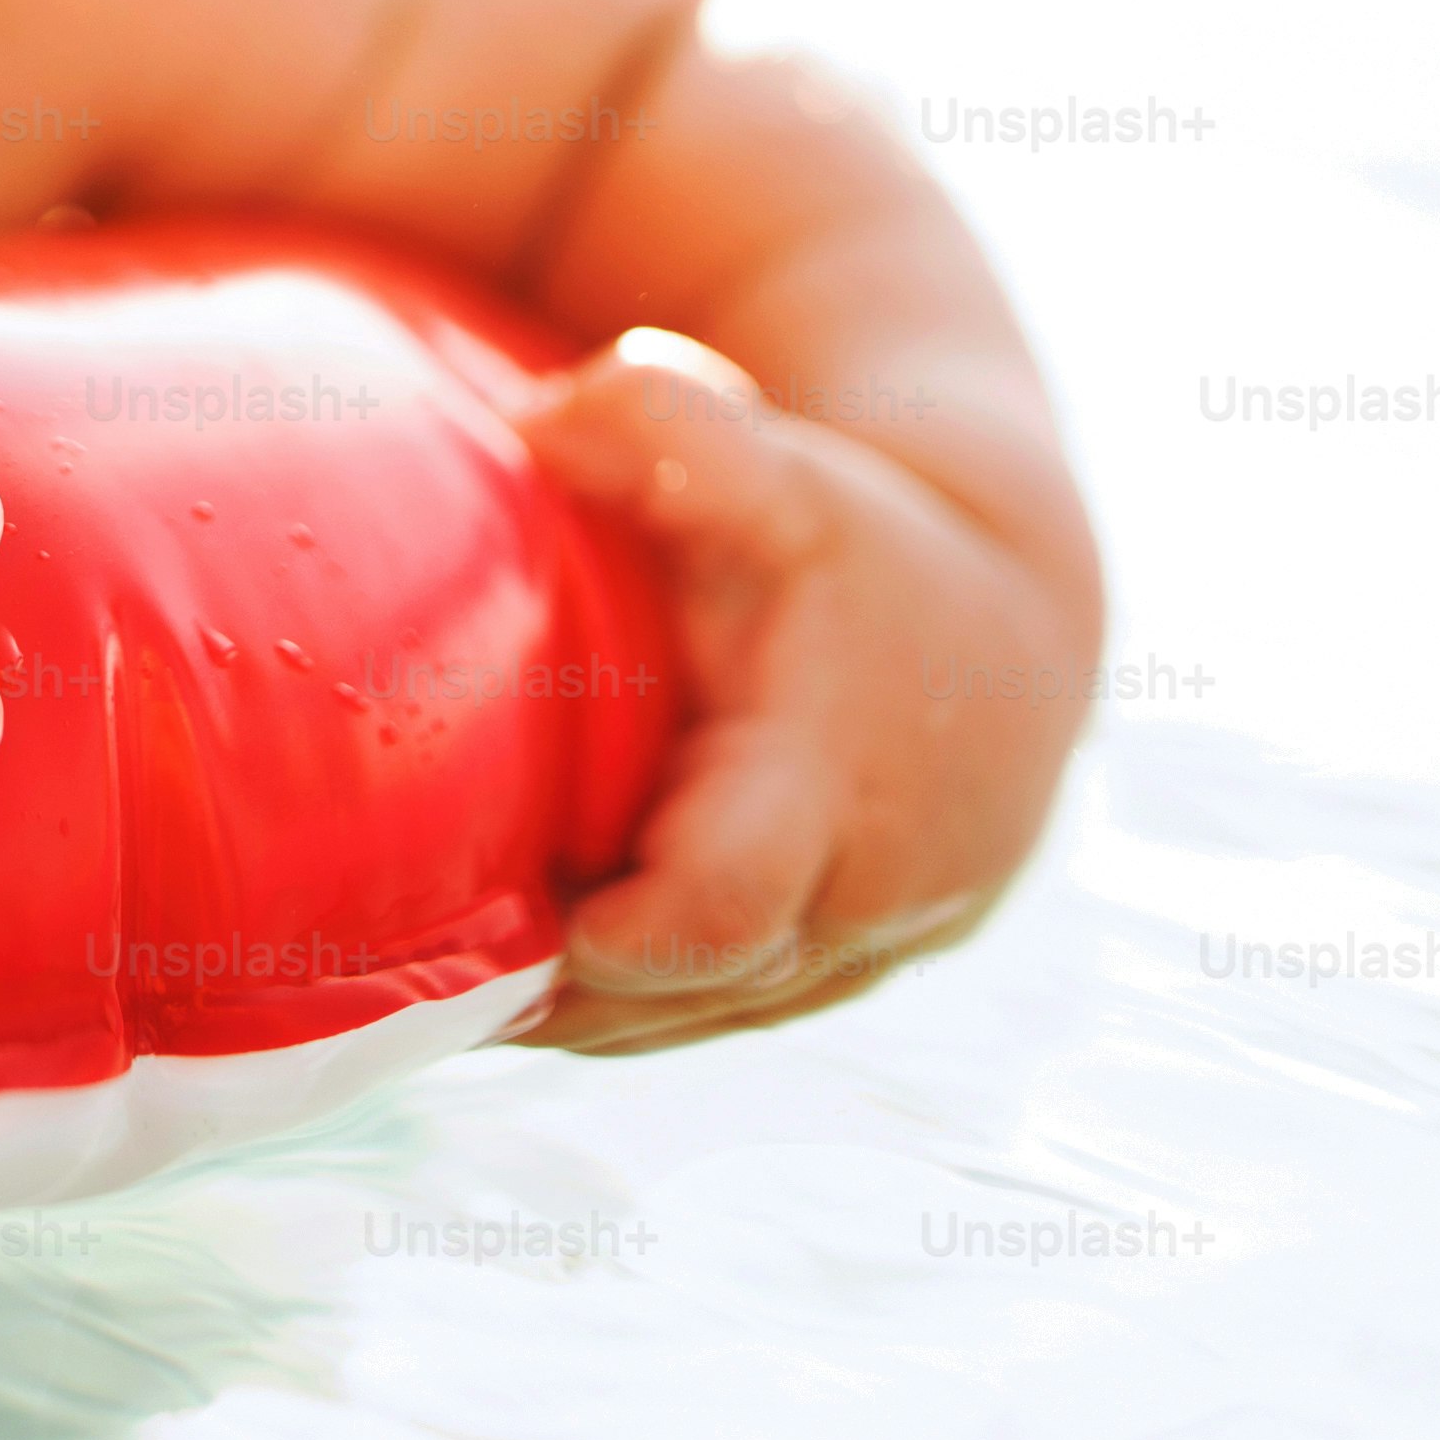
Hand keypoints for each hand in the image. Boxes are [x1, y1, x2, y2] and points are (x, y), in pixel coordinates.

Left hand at [506, 327, 1089, 1049]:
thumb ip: (670, 426)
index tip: (527, 913)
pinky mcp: (847, 974)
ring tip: (455, 968)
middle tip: (431, 954)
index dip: (621, 935)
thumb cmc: (859, 542)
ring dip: (590, 1008)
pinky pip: (725, 1016)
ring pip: (699, 1019)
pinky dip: (636, 1007)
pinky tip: (530, 975)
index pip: (725, 906)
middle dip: (567, 985)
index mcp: (833, 781)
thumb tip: (538, 420)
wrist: (1008, 626)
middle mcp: (863, 892)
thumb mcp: (778, 467)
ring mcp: (863, 952)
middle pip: (690, 987)